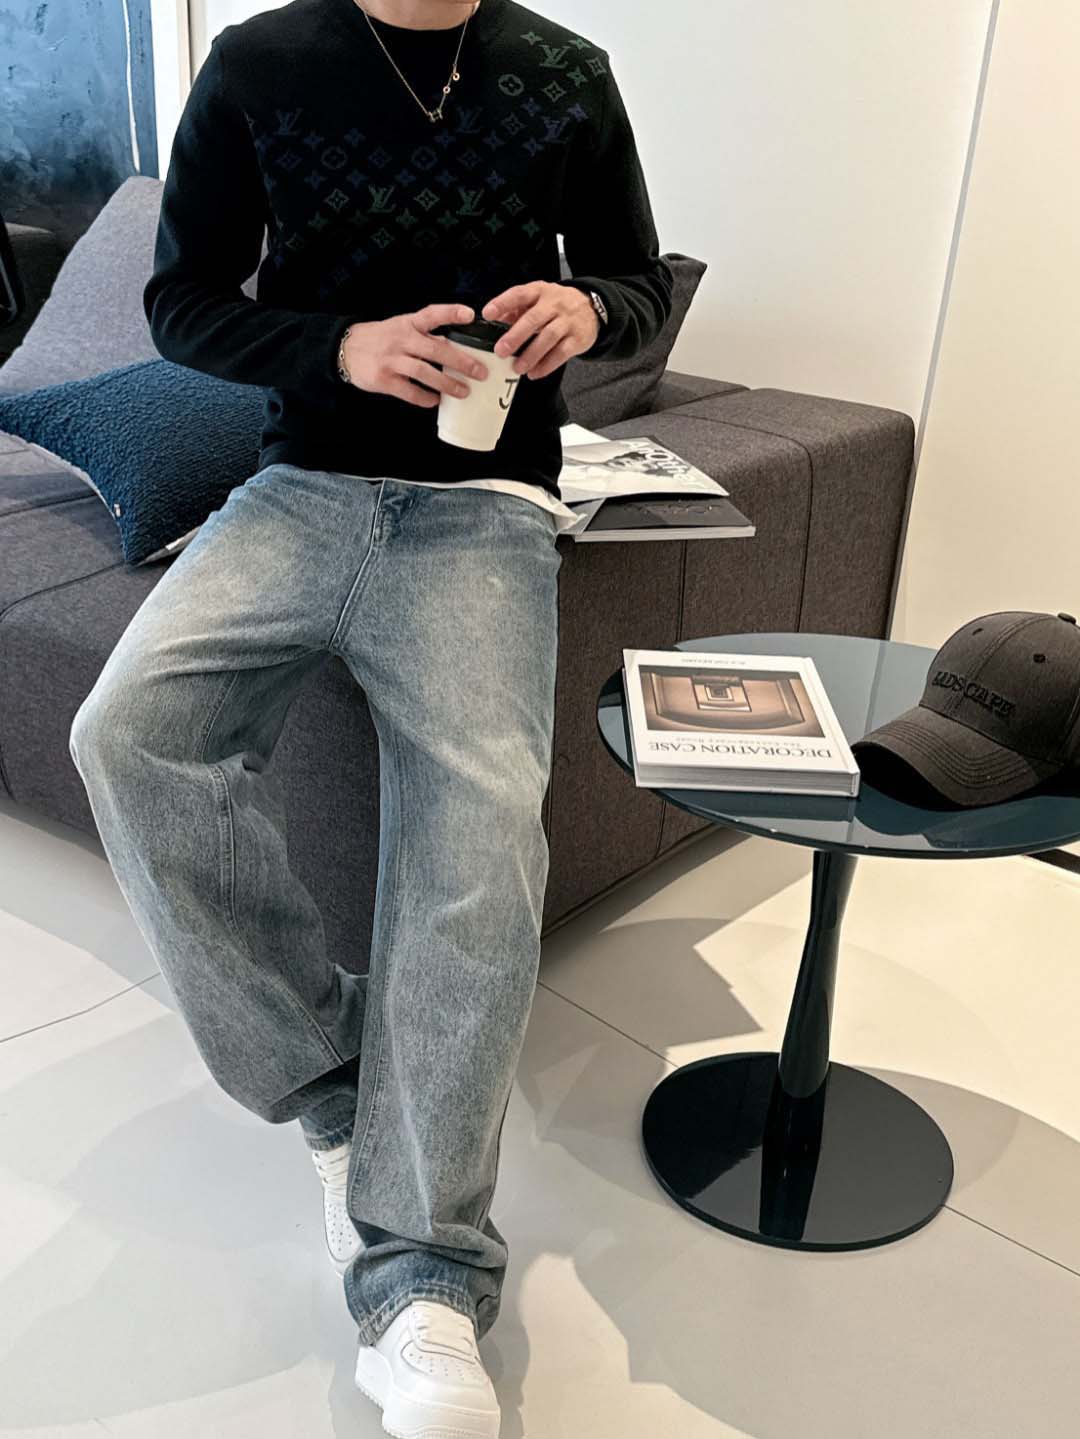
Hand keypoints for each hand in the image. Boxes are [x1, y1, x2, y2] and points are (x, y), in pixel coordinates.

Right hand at [340, 303, 489, 408]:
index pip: (432, 314)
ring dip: (447, 384)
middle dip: (461, 362)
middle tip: (480, 372)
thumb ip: (426, 335)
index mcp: (408, 324)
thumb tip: (458, 347)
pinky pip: (409, 392)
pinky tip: (435, 400)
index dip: (451, 313)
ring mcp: (392, 360)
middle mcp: (401, 340)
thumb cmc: (382, 338)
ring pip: (424, 372)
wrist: (346, 349)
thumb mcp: (402, 327)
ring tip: (464, 391)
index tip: (471, 315)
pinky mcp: (384, 380)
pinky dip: (425, 398)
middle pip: (436, 349)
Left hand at [481, 281, 599, 380]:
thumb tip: (493, 323)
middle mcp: (554, 304)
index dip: (502, 303)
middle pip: (534, 319)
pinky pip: (561, 354)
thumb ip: (516, 310)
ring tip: (517, 368)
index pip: (519, 294)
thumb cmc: (557, 306)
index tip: (487, 314)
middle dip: (515, 336)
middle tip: (500, 351)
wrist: (592, 308)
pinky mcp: (577, 339)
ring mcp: (567, 322)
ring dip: (531, 355)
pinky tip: (534, 373)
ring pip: (548, 338)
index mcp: (540, 291)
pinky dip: (546, 365)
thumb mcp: (538, 299)